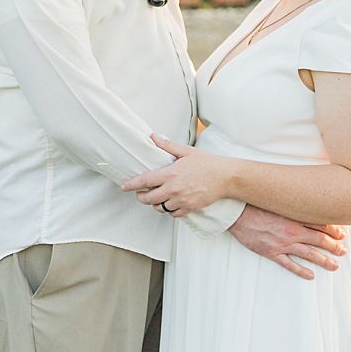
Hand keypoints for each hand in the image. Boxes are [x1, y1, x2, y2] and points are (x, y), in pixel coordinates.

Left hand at [121, 134, 236, 214]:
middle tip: (141, 193)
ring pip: (159, 208)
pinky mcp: (189, 208)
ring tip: (157, 197)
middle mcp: (173, 190)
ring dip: (155, 204)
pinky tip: (171, 203)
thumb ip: (167, 145)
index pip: (144, 181)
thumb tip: (153, 137)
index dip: (132, 185)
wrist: (226, 177)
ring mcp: (181, 201)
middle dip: (141, 197)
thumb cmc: (208, 163)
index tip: (124, 186)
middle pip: (148, 199)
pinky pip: (173, 214)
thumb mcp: (187, 151)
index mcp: (170, 174)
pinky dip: (169, 210)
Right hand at [229, 205, 345, 277]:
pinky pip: (290, 264)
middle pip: (319, 240)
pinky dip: (301, 271)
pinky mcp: (272, 252)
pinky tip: (311, 275)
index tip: (342, 235)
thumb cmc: (256, 205)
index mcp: (294, 217)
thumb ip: (292, 206)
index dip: (334, 230)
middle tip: (343, 251)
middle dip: (333, 246)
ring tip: (334, 266)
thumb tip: (306, 205)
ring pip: (309, 254)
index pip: (320, 224)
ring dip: (324, 260)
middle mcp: (292, 231)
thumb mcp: (278, 202)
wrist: (237, 213)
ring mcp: (283, 243)